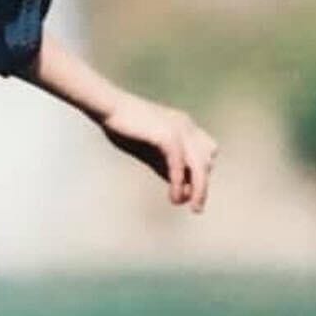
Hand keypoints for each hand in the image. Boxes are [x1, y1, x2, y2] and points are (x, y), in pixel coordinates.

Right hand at [101, 93, 218, 211]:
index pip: (207, 153)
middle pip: (207, 161)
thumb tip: (183, 190)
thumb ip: (167, 167)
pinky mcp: (168, 135)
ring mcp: (180, 129)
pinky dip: (178, 183)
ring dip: (198, 190)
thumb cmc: (125, 128)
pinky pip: (180, 165)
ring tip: (193, 208)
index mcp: (186, 126)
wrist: (108, 107)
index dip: (202, 173)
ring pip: (199, 166)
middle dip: (203, 186)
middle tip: (196, 208)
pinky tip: (174, 198)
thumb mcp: (151, 152)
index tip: (190, 192)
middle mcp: (188, 127)